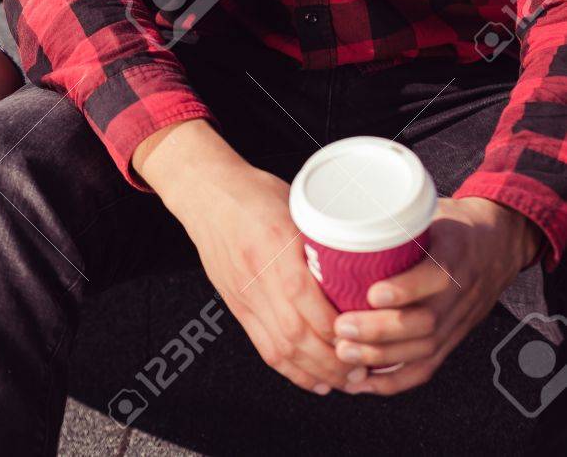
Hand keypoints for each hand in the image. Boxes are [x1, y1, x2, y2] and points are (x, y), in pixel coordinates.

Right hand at [134, 121, 368, 394]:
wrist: (207, 194)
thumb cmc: (253, 193)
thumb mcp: (294, 204)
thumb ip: (320, 236)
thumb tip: (362, 258)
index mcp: (276, 245)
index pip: (307, 299)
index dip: (338, 327)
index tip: (367, 335)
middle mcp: (259, 275)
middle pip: (296, 333)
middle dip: (334, 361)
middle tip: (364, 368)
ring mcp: (245, 295)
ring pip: (282, 348)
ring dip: (317, 372)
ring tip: (346, 380)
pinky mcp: (237, 306)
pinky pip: (264, 348)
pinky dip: (292, 370)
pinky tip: (315, 381)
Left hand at [331, 196, 543, 394]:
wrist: (498, 244)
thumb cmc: (455, 224)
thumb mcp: (434, 209)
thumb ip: (399, 216)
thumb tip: (345, 215)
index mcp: (455, 253)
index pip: (436, 276)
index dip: (405, 289)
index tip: (372, 293)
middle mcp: (460, 292)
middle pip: (425, 322)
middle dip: (380, 330)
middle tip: (342, 327)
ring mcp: (457, 320)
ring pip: (424, 349)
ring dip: (381, 357)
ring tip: (344, 353)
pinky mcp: (452, 339)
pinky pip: (427, 368)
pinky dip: (394, 380)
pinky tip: (365, 382)